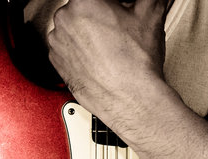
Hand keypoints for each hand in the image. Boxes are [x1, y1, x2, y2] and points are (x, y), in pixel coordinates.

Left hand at [47, 0, 170, 126]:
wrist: (130, 100)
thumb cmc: (135, 65)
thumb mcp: (150, 15)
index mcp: (83, 1)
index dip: (115, 4)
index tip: (121, 8)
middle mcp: (64, 20)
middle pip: (84, 7)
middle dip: (102, 14)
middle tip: (120, 28)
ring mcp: (58, 43)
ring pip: (74, 28)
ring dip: (90, 32)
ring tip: (112, 46)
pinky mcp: (57, 63)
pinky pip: (68, 49)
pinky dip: (81, 51)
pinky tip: (100, 58)